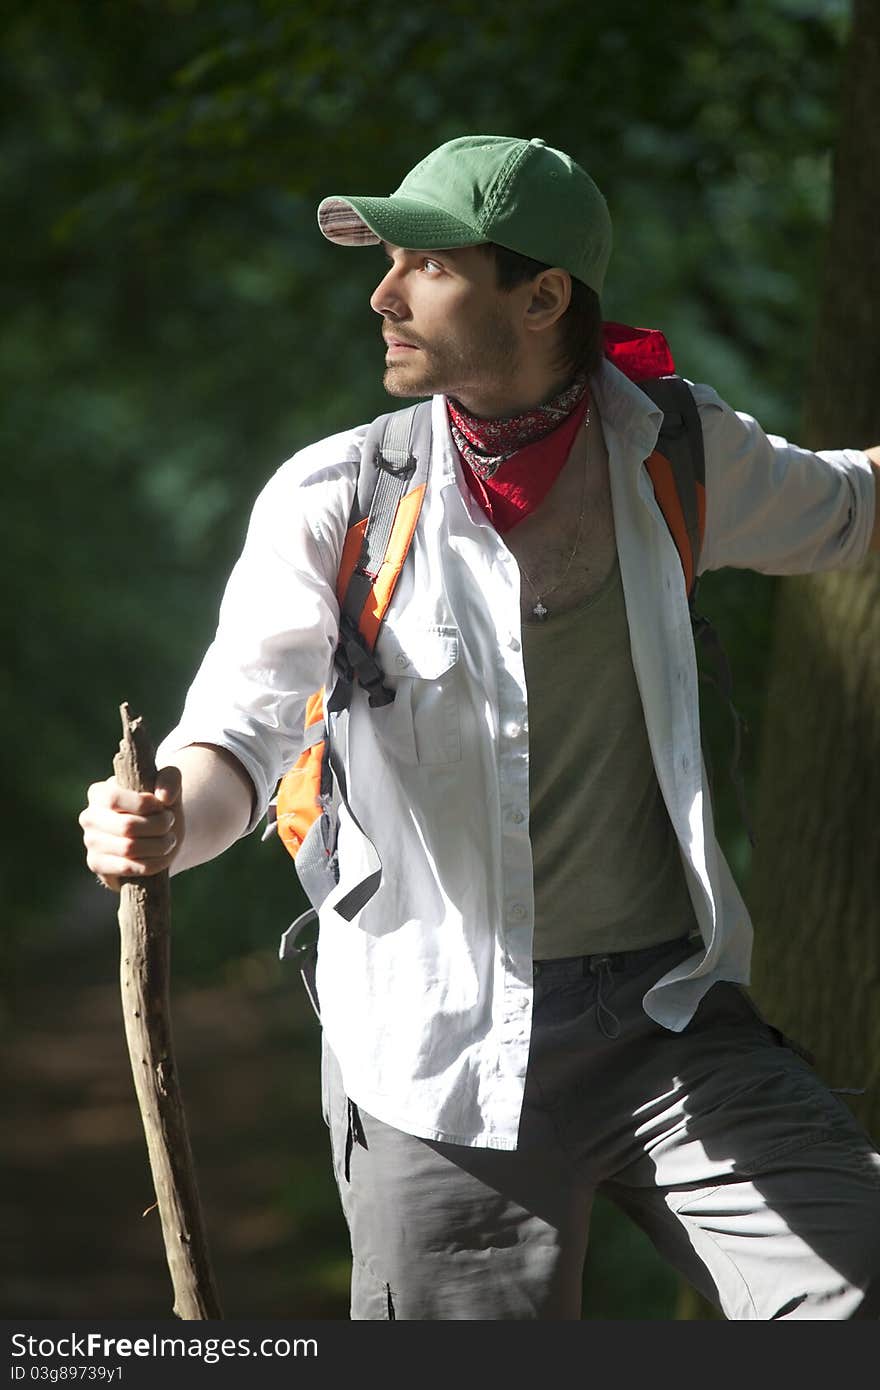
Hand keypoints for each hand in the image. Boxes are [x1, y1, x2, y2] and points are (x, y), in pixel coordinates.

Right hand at [79, 766, 182, 892]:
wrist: (157, 835)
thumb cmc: (159, 806)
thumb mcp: (169, 785)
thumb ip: (170, 778)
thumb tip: (164, 797)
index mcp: (99, 792)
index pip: (114, 799)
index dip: (145, 804)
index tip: (163, 805)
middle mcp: (89, 817)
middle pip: (127, 826)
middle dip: (158, 826)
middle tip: (170, 824)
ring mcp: (90, 842)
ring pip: (129, 848)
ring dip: (159, 845)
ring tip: (169, 840)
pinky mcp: (97, 865)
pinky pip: (127, 868)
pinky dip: (152, 863)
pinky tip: (162, 856)